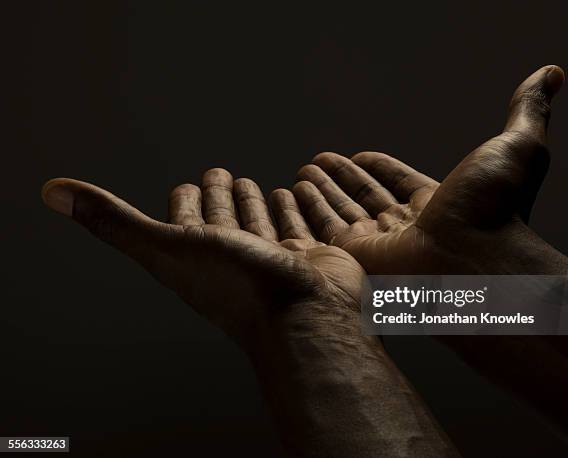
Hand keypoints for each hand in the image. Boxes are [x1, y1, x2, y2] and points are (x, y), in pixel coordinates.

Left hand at [42, 173, 456, 456]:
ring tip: (251, 184)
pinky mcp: (304, 255)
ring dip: (252, 202)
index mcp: (197, 253)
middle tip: (220, 173)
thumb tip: (51, 190)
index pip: (186, 218)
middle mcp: (232, 255)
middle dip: (220, 194)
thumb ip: (115, 220)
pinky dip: (289, 209)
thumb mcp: (165, 246)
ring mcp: (270, 256)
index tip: (186, 185)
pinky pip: (294, 225)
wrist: (304, 315)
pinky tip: (289, 194)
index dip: (185, 199)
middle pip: (223, 217)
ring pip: (257, 221)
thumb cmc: (237, 285)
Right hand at [292, 65, 567, 275]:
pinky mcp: (355, 256)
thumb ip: (527, 109)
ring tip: (303, 171)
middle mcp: (407, 227)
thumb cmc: (496, 209)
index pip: (399, 183)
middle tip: (318, 161)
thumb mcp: (518, 146)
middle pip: (366, 198)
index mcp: (439, 204)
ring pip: (342, 213)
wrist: (475, 260)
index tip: (359, 155)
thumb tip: (550, 74)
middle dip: (342, 178)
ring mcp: (380, 244)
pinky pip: (324, 228)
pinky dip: (308, 209)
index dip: (378, 168)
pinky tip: (295, 189)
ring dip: (321, 191)